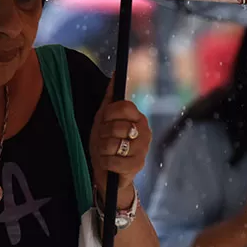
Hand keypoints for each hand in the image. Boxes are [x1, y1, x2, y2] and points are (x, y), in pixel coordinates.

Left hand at [90, 84, 150, 206]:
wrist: (107, 172)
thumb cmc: (105, 143)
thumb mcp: (104, 119)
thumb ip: (110, 98)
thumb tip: (116, 73)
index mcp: (138, 117)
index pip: (125, 106)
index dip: (109, 113)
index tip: (104, 120)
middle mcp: (145, 132)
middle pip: (117, 126)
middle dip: (103, 134)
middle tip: (103, 139)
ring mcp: (143, 149)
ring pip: (113, 144)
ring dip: (102, 149)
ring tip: (105, 152)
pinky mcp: (137, 166)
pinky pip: (112, 160)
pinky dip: (104, 162)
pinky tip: (108, 164)